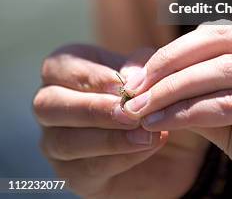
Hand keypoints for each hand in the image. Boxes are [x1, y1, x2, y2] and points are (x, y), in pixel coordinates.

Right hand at [33, 43, 208, 198]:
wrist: (175, 137)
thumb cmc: (150, 92)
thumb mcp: (149, 70)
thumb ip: (139, 66)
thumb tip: (130, 77)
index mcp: (64, 70)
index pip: (57, 67)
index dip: (88, 76)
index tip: (122, 84)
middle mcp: (51, 106)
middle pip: (47, 105)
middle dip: (91, 108)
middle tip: (128, 112)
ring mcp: (56, 143)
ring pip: (65, 142)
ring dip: (108, 138)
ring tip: (145, 132)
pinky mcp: (74, 175)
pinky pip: (88, 169)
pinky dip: (122, 157)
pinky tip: (149, 144)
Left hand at [121, 24, 231, 198]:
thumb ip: (210, 94)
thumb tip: (156, 78)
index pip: (227, 33)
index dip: (180, 47)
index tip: (142, 70)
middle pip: (223, 42)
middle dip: (171, 61)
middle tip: (134, 84)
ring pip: (224, 71)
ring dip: (173, 89)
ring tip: (139, 107)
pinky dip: (190, 111)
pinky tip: (162, 121)